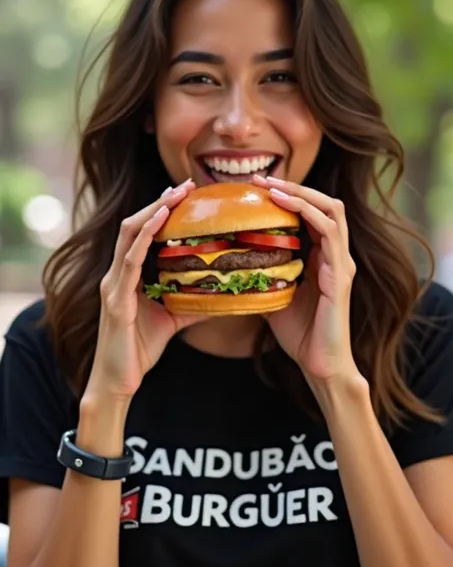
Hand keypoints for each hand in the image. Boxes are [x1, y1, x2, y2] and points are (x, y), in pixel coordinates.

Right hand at [84, 179, 206, 405]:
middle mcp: (117, 274)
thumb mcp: (174, 319)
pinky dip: (144, 237)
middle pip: (135, 224)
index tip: (187, 194)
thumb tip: (225, 294)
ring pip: (129, 234)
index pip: (144, 232)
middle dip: (160, 202)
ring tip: (176, 194)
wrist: (118, 381)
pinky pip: (129, 261)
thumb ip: (194, 303)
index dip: (162, 210)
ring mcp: (114, 284)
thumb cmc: (140, 349)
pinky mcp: (115, 299)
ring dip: (153, 211)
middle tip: (188, 184)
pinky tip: (160, 221)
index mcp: (129, 275)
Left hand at [254, 174, 363, 391]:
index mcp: (322, 258)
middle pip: (324, 204)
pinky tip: (283, 205)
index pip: (312, 215)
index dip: (288, 197)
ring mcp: (341, 263)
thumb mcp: (273, 296)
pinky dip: (307, 213)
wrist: (319, 364)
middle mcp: (336, 255)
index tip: (257, 188)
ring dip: (301, 194)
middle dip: (294, 187)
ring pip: (331, 210)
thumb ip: (262, 276)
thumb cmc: (299, 333)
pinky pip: (329, 233)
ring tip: (271, 186)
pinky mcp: (340, 275)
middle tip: (261, 179)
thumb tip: (230, 264)